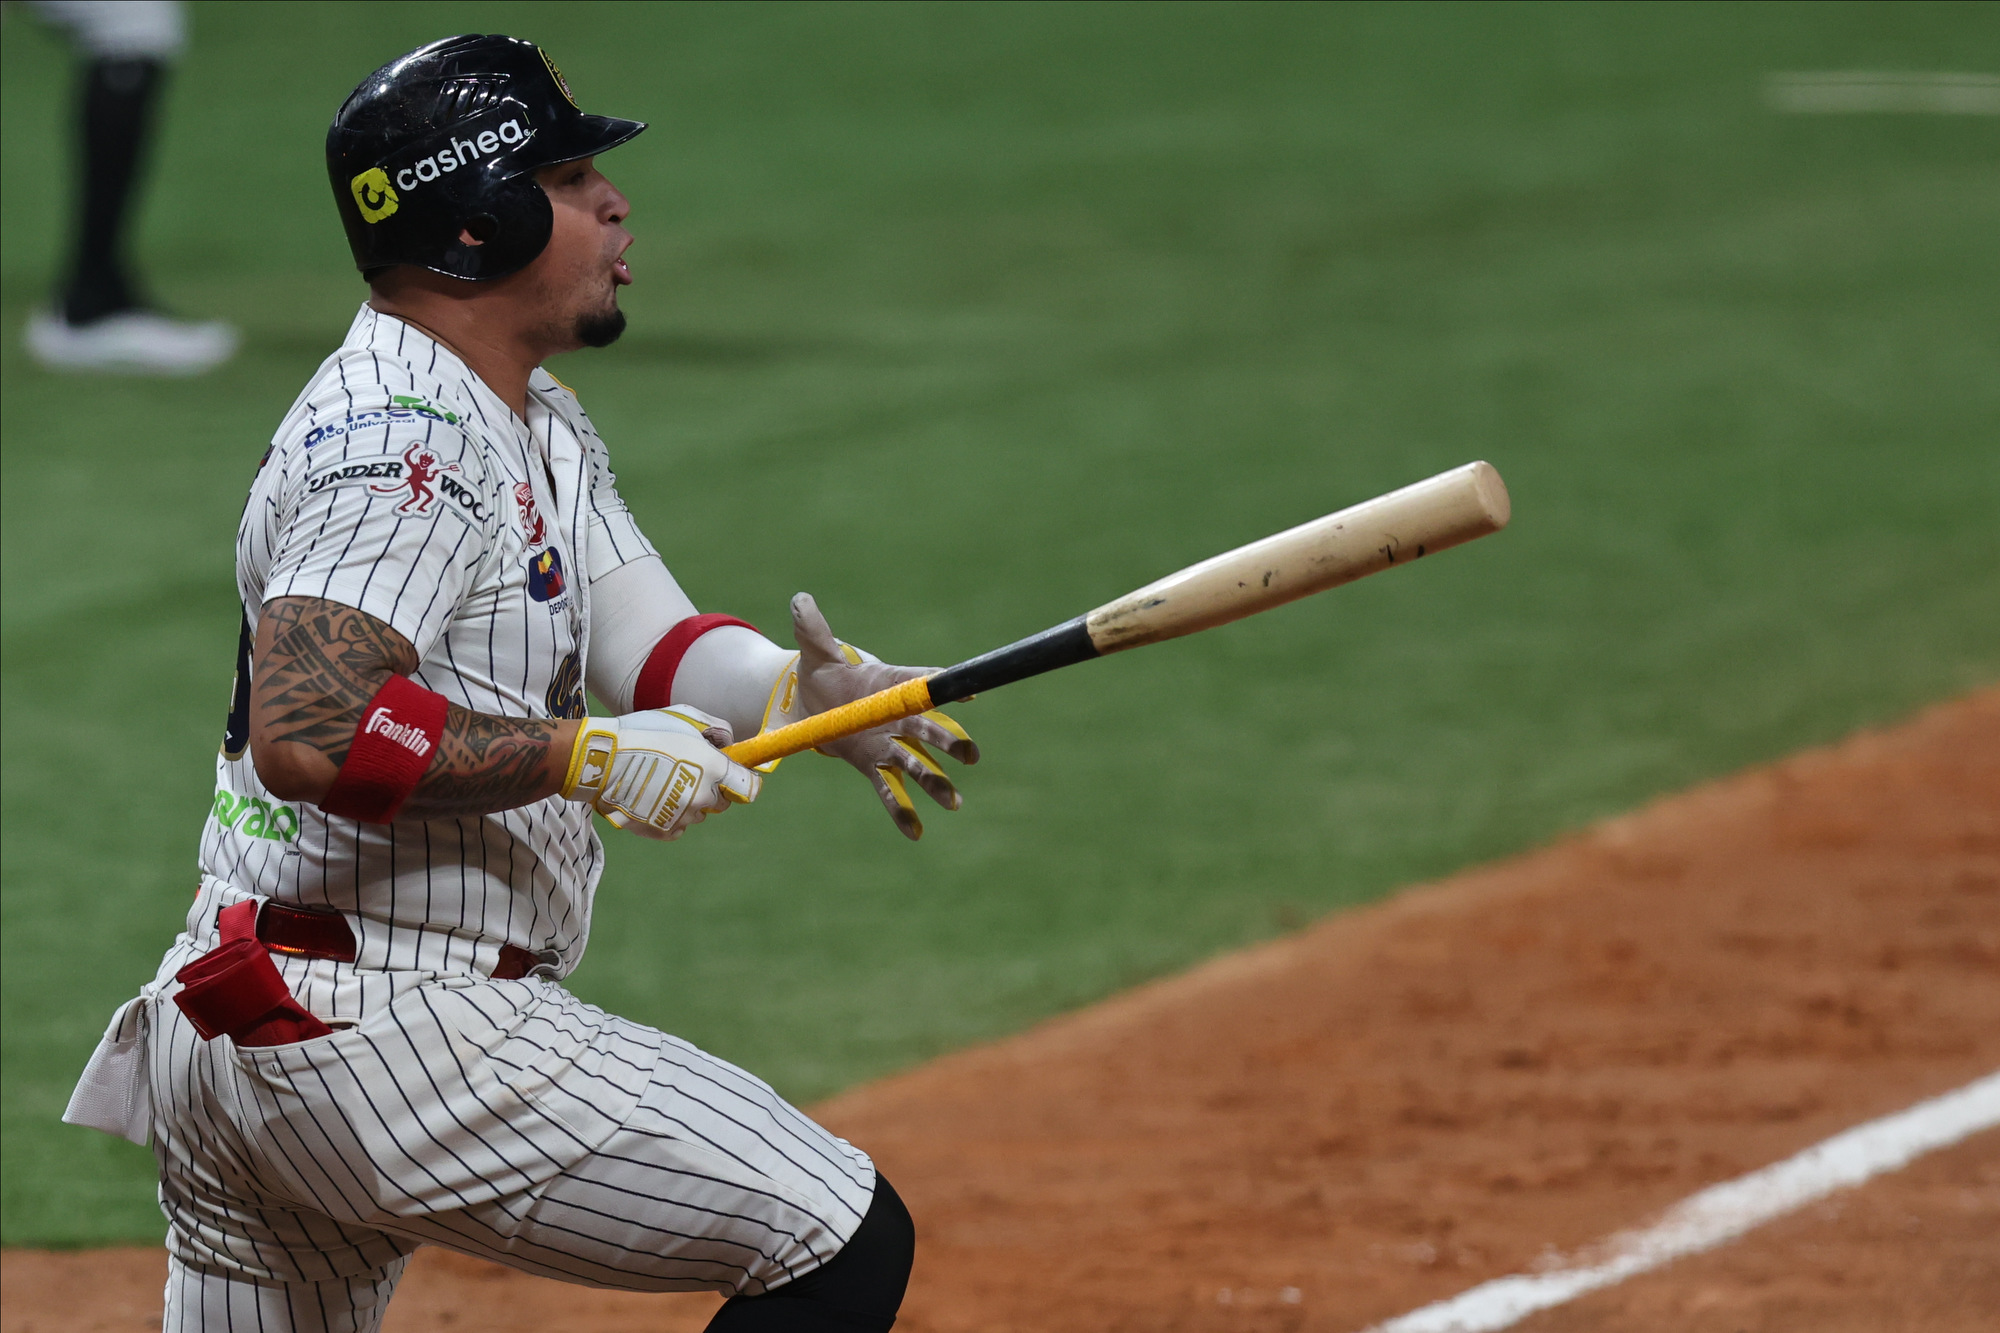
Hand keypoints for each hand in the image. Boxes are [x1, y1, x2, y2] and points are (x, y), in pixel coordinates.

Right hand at [562, 706, 760, 839]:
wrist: (602, 759)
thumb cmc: (644, 732)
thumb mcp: (685, 717)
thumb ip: (716, 730)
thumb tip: (728, 745)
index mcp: (713, 768)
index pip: (749, 788)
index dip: (745, 782)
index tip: (736, 778)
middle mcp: (702, 796)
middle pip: (721, 802)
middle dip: (712, 790)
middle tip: (689, 773)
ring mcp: (682, 816)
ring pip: (697, 815)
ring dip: (689, 803)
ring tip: (664, 783)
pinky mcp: (662, 830)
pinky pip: (678, 828)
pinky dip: (671, 817)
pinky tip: (654, 799)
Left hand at [790, 592, 978, 839]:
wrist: (816, 702)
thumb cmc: (826, 673)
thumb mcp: (817, 650)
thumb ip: (813, 629)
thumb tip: (799, 601)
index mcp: (892, 683)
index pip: (925, 684)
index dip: (946, 689)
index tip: (967, 695)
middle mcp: (898, 715)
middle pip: (928, 729)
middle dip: (948, 742)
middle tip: (970, 756)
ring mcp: (888, 743)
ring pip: (917, 763)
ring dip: (936, 782)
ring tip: (954, 803)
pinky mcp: (873, 764)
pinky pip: (889, 790)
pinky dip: (901, 811)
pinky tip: (914, 833)